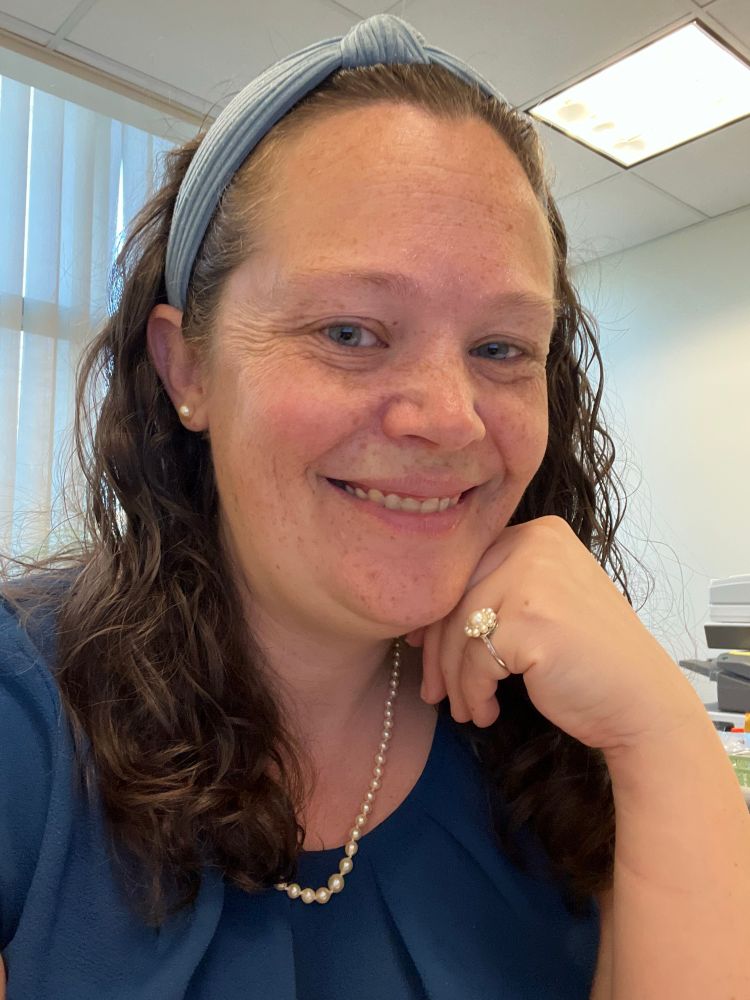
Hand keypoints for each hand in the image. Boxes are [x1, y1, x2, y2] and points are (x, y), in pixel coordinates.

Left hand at [405, 515, 702, 752]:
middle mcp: (535, 544)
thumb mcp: (543, 603)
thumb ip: (495, 592)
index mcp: (538, 533)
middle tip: (431, 691)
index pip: (465, 569)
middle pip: (455, 598)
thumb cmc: (589, 661)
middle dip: (437, 652)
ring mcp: (533, 579)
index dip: (435, 613)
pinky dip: (473, 694)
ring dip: (454, 681)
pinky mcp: (530, 621)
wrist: (641, 704)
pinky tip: (485, 713)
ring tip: (463, 709)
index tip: (420, 647)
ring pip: (460, 632)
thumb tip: (420, 618)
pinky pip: (475, 661)